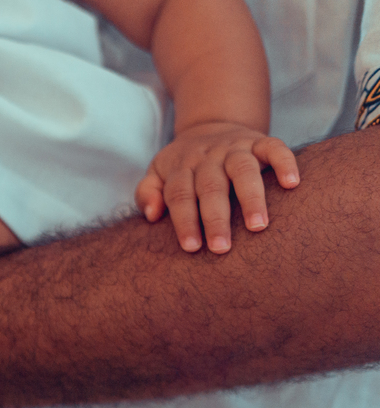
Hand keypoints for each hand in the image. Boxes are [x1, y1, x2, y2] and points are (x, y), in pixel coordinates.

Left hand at [135, 122, 299, 253]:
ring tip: (258, 226)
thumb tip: (152, 215)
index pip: (180, 195)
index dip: (185, 221)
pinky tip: (292, 184)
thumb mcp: (156, 174)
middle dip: (215, 218)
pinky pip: (274, 147)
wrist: (209, 127)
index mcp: (181, 168)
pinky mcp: (260, 140)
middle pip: (210, 187)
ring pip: (243, 169)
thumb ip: (147, 193)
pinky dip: (285, 162)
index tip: (192, 247)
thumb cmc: (182, 166)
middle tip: (221, 247)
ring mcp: (235, 147)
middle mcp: (207, 157)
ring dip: (251, 197)